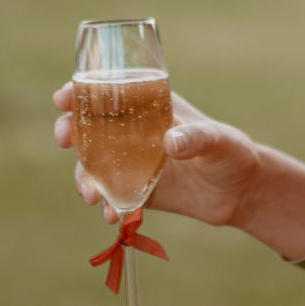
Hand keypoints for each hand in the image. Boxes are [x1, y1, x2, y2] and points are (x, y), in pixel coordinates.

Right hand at [52, 81, 262, 229]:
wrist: (241, 193)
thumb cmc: (232, 151)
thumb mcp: (217, 139)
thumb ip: (195, 138)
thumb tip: (169, 143)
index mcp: (150, 105)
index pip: (108, 90)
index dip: (80, 90)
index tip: (62, 98)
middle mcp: (134, 132)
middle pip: (89, 126)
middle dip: (69, 131)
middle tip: (64, 140)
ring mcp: (132, 162)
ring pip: (93, 164)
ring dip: (83, 177)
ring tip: (90, 195)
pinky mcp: (138, 191)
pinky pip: (111, 196)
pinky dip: (106, 204)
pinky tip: (111, 215)